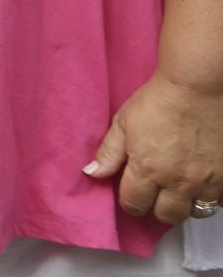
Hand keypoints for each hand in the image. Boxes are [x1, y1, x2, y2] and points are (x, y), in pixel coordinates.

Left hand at [86, 72, 222, 222]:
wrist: (197, 87)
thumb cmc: (157, 101)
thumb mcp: (123, 123)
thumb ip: (108, 153)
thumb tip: (92, 174)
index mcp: (147, 170)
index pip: (134, 205)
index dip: (131, 202)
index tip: (133, 193)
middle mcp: (177, 182)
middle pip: (167, 216)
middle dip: (158, 208)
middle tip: (157, 192)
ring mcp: (206, 181)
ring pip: (196, 212)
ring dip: (186, 203)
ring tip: (180, 187)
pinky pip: (219, 200)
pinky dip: (210, 195)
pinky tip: (201, 181)